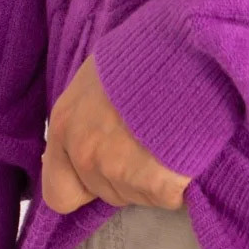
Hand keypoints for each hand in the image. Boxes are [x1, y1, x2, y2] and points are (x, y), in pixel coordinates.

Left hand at [42, 51, 192, 213]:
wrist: (189, 50)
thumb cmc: (147, 51)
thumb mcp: (101, 73)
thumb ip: (87, 113)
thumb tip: (87, 135)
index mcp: (65, 124)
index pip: (59, 192)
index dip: (84, 186)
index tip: (107, 169)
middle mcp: (84, 153)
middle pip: (107, 194)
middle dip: (129, 176)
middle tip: (153, 141)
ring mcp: (117, 171)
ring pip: (140, 198)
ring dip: (157, 177)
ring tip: (174, 138)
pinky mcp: (155, 183)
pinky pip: (171, 198)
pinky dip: (183, 183)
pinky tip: (189, 150)